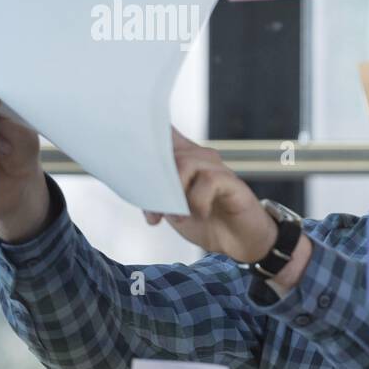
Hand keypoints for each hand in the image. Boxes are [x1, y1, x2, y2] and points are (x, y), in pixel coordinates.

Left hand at [143, 127, 276, 263]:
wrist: (238, 242)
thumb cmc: (205, 222)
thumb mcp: (172, 208)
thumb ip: (156, 193)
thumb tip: (139, 185)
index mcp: (182, 160)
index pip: (165, 132)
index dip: (148, 126)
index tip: (130, 130)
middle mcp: (199, 157)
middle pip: (166, 151)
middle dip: (154, 185)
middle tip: (155, 213)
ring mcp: (216, 168)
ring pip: (184, 164)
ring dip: (176, 196)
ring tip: (179, 218)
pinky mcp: (231, 181)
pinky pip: (207, 181)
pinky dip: (198, 202)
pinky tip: (200, 215)